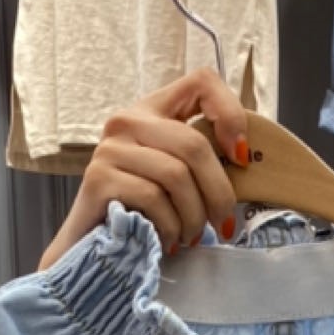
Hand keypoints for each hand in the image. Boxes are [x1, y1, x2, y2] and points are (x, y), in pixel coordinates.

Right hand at [38, 70, 250, 270]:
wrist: (89, 252)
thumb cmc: (140, 217)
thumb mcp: (175, 181)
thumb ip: (200, 163)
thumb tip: (245, 164)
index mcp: (151, 112)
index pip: (201, 82)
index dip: (230, 114)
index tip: (240, 158)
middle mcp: (126, 121)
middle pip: (193, 144)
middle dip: (218, 192)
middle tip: (223, 225)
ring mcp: (110, 149)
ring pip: (176, 175)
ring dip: (193, 217)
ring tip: (190, 237)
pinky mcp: (99, 179)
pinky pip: (153, 198)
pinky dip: (170, 227)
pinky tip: (167, 241)